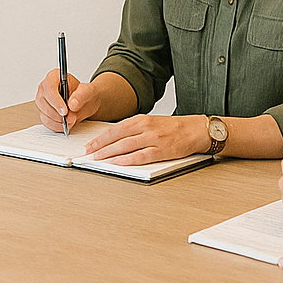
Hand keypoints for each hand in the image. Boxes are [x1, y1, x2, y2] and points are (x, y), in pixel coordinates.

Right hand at [35, 69, 99, 131]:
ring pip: (43, 113)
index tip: (65, 111)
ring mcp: (43, 101)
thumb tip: (72, 104)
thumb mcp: (89, 91)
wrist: (86, 102)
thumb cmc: (85, 93)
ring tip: (71, 121)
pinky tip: (65, 125)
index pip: (49, 87)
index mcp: (54, 77)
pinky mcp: (44, 112)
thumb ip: (82, 95)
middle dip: (57, 113)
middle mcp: (45, 88)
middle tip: (71, 118)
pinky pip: (46, 122)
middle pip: (43, 102)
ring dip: (57, 121)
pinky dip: (56, 126)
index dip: (55, 100)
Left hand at [82, 114, 207, 164]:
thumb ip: (134, 130)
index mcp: (141, 120)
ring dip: (109, 153)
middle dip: (100, 146)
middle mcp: (145, 128)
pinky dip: (127, 160)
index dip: (100, 138)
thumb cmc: (173, 128)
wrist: (195, 130)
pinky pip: (141, 156)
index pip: (115, 129)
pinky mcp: (162, 151)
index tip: (90, 144)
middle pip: (117, 137)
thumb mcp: (151, 122)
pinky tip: (118, 163)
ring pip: (126, 146)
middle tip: (88, 153)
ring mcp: (153, 139)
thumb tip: (115, 139)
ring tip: (98, 159)